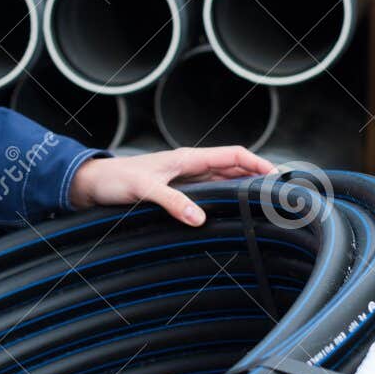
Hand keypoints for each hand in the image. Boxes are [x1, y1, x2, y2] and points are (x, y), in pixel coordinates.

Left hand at [66, 146, 277, 225]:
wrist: (94, 184)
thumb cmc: (115, 179)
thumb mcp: (143, 189)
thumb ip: (172, 202)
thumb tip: (198, 218)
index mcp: (187, 158)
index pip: (233, 155)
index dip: (258, 163)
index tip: (278, 176)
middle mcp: (190, 166)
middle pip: (234, 169)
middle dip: (258, 177)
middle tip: (280, 195)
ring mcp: (186, 179)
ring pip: (224, 181)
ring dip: (244, 189)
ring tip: (265, 204)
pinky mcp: (178, 191)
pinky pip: (210, 192)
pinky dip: (226, 199)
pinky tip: (233, 211)